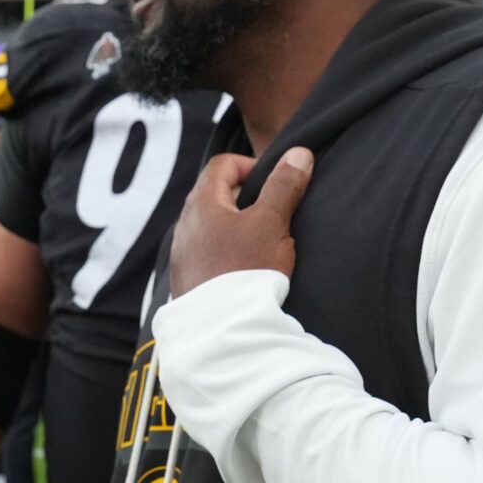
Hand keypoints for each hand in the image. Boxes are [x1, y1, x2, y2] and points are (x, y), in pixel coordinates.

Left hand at [169, 147, 313, 297]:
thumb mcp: (271, 222)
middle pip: (216, 194)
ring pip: (212, 225)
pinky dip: (228, 249)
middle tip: (274, 213)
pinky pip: (208, 251)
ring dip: (238, 225)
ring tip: (264, 242)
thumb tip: (299, 154)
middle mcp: (185, 225)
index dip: (251, 165)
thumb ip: (284, 186)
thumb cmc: (245, 269)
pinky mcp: (188, 278)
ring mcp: (183, 253)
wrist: (221, 329)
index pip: (223, 164)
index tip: (275, 183)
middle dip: (247, 196)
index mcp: (201, 203)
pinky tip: (247, 267)